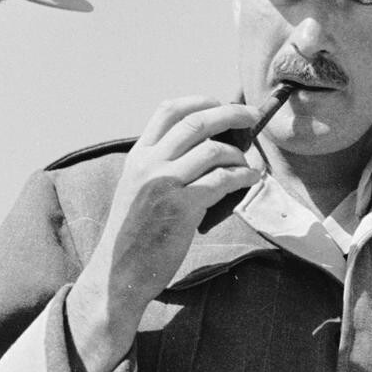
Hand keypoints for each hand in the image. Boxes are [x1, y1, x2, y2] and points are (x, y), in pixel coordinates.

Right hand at [65, 96, 261, 371]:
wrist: (119, 271)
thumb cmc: (134, 234)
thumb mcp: (137, 189)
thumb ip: (161, 166)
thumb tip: (202, 148)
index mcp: (139, 155)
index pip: (169, 110)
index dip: (200, 100)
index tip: (221, 102)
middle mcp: (150, 163)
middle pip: (197, 122)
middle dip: (231, 113)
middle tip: (252, 116)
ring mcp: (165, 183)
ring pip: (213, 150)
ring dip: (239, 153)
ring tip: (248, 163)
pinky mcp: (182, 207)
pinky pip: (222, 180)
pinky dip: (243, 176)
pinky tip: (251, 179)